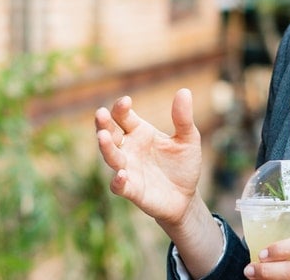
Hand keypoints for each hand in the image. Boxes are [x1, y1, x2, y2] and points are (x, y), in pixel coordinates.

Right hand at [93, 88, 203, 227]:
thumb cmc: (183, 165)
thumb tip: (184, 91)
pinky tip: (122, 175)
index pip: (123, 116)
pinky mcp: (132, 190)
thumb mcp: (188, 139)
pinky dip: (118, 181)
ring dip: (106, 147)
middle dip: (104, 124)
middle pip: (110, 133)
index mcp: (139, 132)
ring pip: (111, 157)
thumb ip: (183, 118)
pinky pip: (119, 186)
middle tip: (100, 114)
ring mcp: (128, 169)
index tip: (126, 101)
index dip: (121, 108)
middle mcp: (129, 148)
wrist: (186, 197)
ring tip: (103, 137)